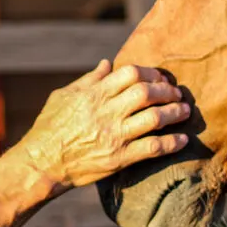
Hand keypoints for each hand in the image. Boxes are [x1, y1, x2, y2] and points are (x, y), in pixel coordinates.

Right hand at [15, 59, 190, 190]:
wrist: (41, 163)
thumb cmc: (48, 127)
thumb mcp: (63, 96)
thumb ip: (88, 80)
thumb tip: (107, 63)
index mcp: (94, 94)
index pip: (131, 73)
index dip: (151, 73)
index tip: (160, 78)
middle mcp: (106, 112)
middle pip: (147, 93)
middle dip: (167, 91)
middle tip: (177, 94)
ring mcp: (113, 136)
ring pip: (154, 118)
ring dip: (174, 113)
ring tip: (185, 111)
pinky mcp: (118, 158)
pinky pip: (152, 148)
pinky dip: (172, 143)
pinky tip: (183, 140)